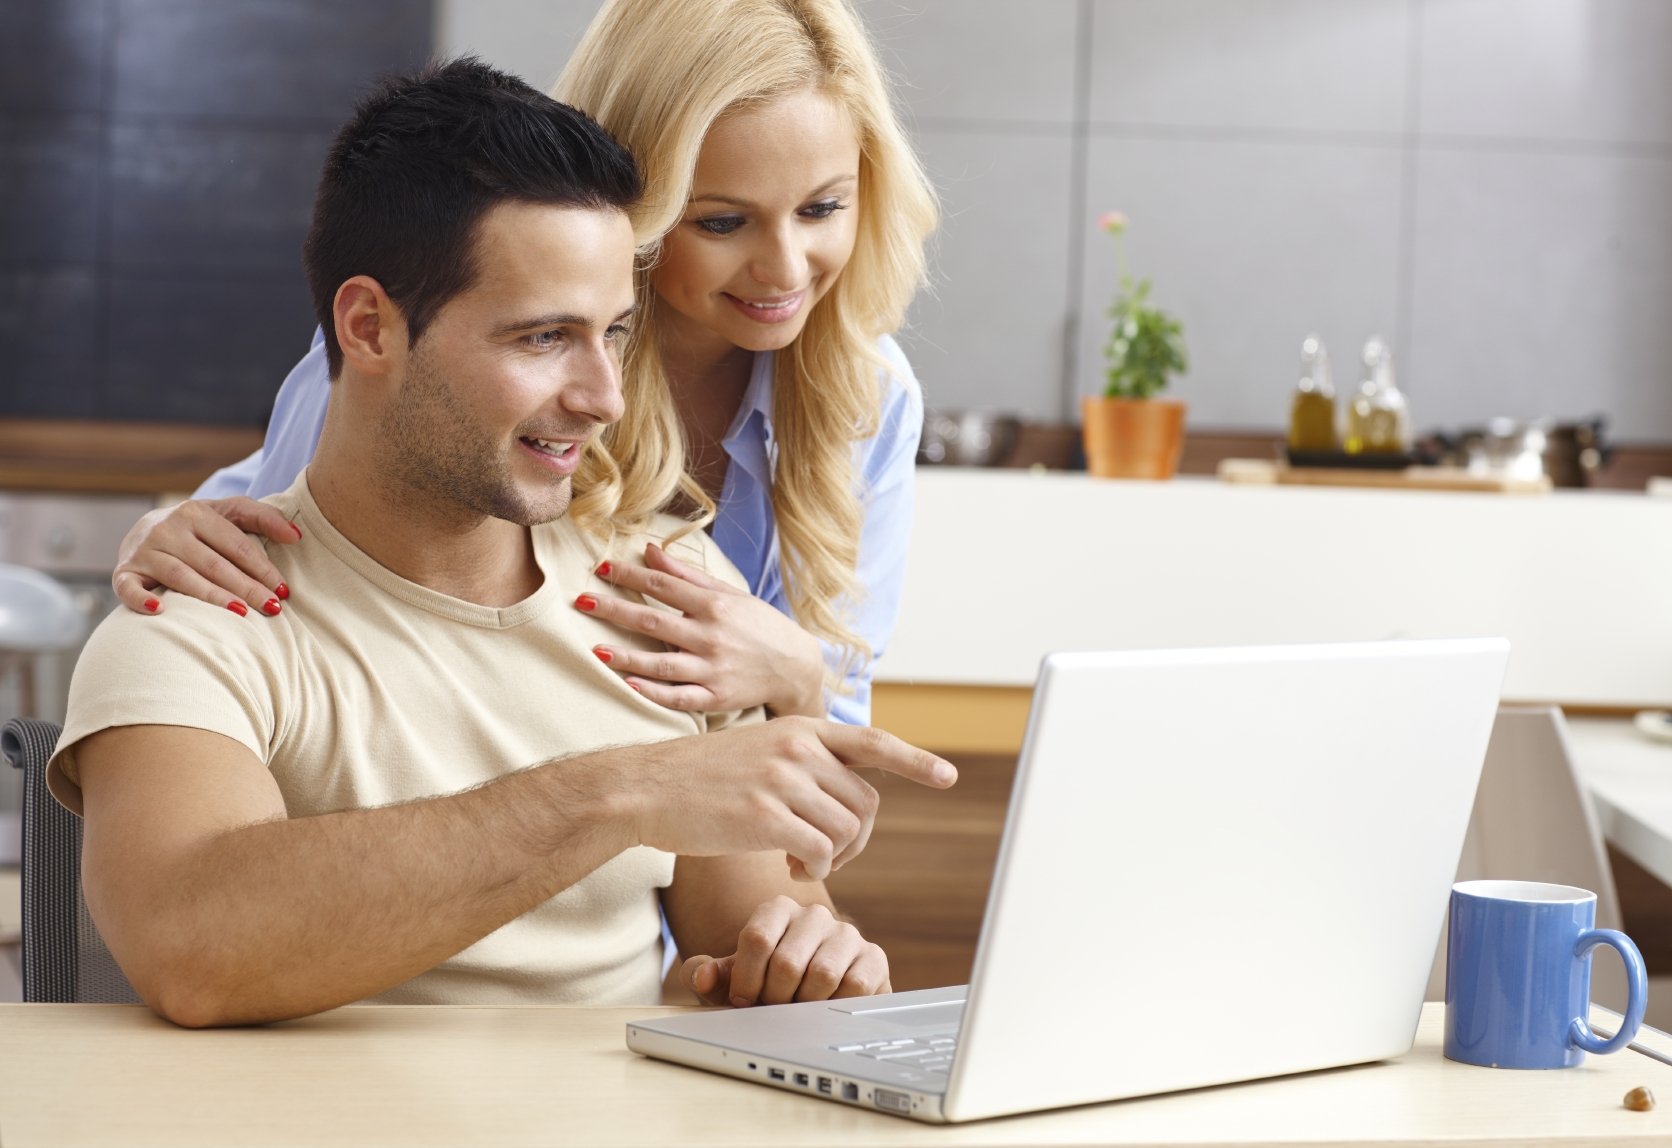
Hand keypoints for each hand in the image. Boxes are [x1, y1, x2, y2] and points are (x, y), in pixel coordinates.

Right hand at [113, 498, 301, 616]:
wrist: (145, 530)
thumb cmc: (199, 527)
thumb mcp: (229, 513)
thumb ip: (264, 518)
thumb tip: (297, 536)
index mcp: (195, 512)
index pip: (235, 545)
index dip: (262, 568)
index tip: (284, 591)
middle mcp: (167, 529)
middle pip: (213, 564)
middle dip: (246, 587)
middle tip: (271, 608)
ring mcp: (144, 551)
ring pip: (181, 577)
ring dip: (211, 597)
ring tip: (240, 613)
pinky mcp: (124, 571)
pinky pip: (128, 588)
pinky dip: (141, 599)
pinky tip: (162, 610)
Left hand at [580, 542, 824, 716]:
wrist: (795, 666)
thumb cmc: (758, 625)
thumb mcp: (729, 594)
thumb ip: (687, 575)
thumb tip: (650, 549)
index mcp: (714, 605)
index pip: (663, 585)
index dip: (630, 575)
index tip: (600, 569)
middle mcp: (711, 636)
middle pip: (653, 621)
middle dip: (614, 610)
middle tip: (582, 602)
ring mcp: (712, 670)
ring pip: (660, 664)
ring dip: (626, 656)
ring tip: (596, 650)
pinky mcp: (715, 698)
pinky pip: (678, 698)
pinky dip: (652, 692)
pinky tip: (628, 684)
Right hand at [618, 716, 955, 881]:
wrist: (642, 787)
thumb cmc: (697, 779)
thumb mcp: (756, 751)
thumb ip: (801, 762)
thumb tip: (844, 794)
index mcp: (800, 728)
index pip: (872, 740)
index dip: (915, 760)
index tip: (948, 776)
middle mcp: (798, 748)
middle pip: (865, 802)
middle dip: (856, 838)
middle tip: (826, 857)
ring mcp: (782, 780)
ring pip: (846, 831)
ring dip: (832, 859)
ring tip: (799, 862)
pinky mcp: (766, 816)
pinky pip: (821, 854)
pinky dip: (813, 871)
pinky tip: (787, 869)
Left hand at [680, 898, 889, 1006]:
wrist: (816, 999)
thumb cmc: (770, 986)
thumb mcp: (736, 980)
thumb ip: (710, 975)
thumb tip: (701, 975)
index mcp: (778, 910)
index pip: (757, 939)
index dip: (746, 980)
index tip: (744, 1002)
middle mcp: (814, 915)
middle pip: (787, 961)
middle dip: (775, 998)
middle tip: (774, 1010)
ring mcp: (846, 934)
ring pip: (822, 974)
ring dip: (805, 1005)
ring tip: (799, 1009)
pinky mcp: (873, 957)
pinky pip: (854, 986)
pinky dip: (835, 1006)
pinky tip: (826, 1008)